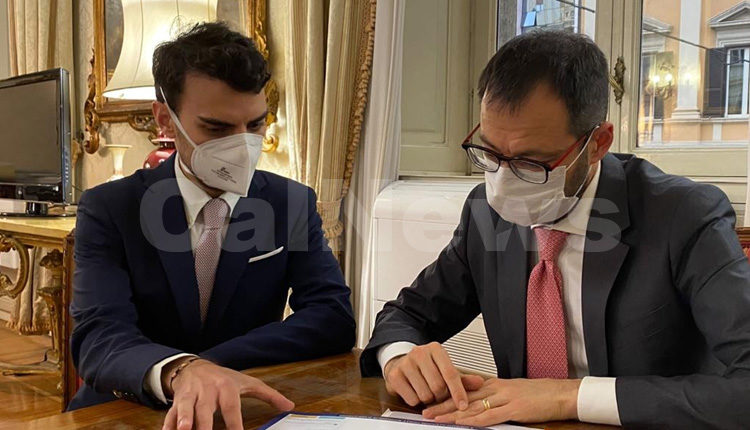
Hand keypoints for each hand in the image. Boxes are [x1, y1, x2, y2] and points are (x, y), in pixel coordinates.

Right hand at [161, 358, 293, 429]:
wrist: (195, 366)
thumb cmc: (224, 378)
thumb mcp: (248, 383)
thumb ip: (269, 395)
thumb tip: (290, 406)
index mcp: (226, 388)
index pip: (231, 409)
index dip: (235, 425)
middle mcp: (207, 391)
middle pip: (205, 411)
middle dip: (204, 426)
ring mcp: (190, 396)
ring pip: (185, 409)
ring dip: (183, 420)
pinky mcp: (177, 402)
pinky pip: (169, 415)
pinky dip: (168, 425)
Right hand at [383, 342, 483, 409]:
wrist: (401, 362)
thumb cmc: (426, 367)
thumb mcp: (445, 369)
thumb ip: (462, 378)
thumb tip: (479, 383)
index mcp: (435, 349)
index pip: (450, 373)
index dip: (458, 392)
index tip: (463, 405)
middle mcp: (419, 353)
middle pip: (438, 386)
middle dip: (440, 395)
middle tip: (438, 393)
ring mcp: (405, 363)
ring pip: (425, 394)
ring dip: (428, 399)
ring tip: (426, 390)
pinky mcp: (394, 376)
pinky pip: (412, 399)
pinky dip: (416, 401)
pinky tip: (414, 391)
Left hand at [422, 377, 580, 426]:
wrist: (560, 393)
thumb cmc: (539, 395)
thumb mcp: (513, 393)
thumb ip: (496, 398)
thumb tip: (481, 405)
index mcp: (495, 384)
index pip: (464, 390)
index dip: (446, 396)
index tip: (431, 400)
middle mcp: (496, 389)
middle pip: (463, 398)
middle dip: (442, 405)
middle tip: (425, 411)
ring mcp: (504, 398)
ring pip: (472, 406)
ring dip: (452, 414)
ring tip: (435, 418)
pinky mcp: (514, 409)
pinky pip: (490, 415)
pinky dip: (474, 420)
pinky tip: (462, 423)